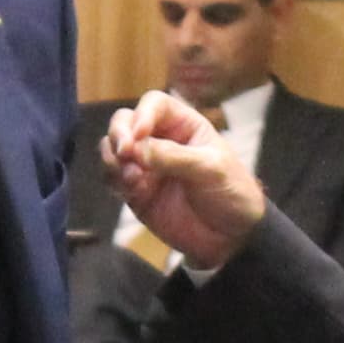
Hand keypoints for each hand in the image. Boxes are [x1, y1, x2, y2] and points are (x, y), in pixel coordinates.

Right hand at [103, 89, 268, 273]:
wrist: (231, 238)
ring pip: (112, 149)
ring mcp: (145, 166)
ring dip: (113, 160)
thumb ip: (173, 157)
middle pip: (125, 121)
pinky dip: (114, 181)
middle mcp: (160, 140)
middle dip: (119, 134)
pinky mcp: (135, 191)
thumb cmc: (231, 193)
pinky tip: (132, 192)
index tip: (138, 135)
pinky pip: (112, 178)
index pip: (154, 104)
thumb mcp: (210, 169)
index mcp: (184, 125)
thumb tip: (136, 148)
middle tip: (124, 154)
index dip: (142, 114)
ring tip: (133, 179)